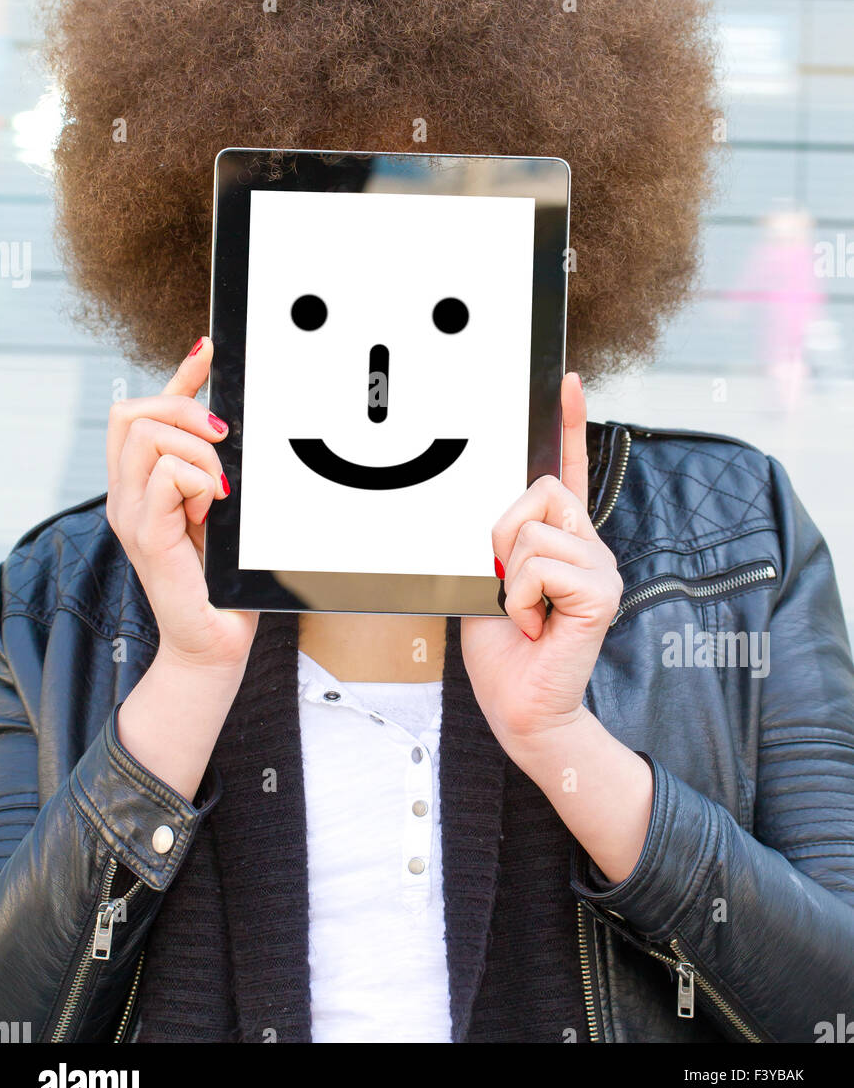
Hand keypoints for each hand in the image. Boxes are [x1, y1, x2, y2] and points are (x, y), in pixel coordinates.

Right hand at [106, 336, 257, 674]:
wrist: (213, 640)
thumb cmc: (220, 578)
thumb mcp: (221, 505)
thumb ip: (216, 466)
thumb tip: (233, 419)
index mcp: (140, 483)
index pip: (140, 408)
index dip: (177, 373)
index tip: (210, 351)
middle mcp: (126, 494)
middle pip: (131, 411)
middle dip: (185, 410)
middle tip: (224, 443)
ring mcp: (131, 513)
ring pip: (148, 436)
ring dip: (197, 453)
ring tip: (217, 492)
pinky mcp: (146, 535)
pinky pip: (165, 477)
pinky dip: (198, 482)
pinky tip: (212, 510)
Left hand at [461, 372, 621, 757]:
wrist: (520, 707)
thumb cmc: (502, 648)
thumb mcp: (486, 579)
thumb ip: (496, 542)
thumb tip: (485, 515)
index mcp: (561, 539)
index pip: (569, 471)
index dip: (569, 424)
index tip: (567, 380)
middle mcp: (589, 546)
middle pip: (540, 490)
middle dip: (503, 535)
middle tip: (505, 586)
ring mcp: (600, 567)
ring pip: (533, 531)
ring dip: (508, 577)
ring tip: (522, 613)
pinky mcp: (601, 592)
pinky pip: (541, 565)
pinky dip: (520, 598)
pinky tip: (535, 625)